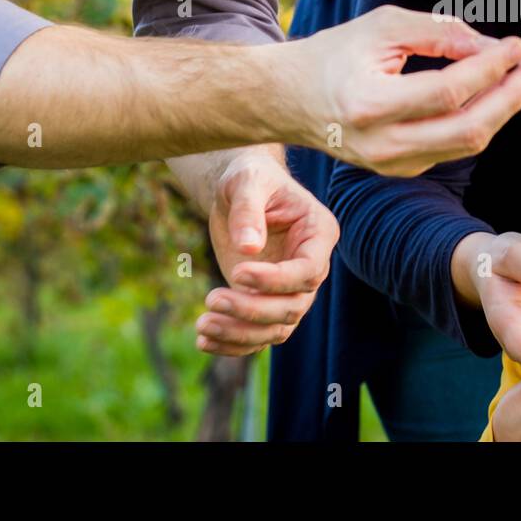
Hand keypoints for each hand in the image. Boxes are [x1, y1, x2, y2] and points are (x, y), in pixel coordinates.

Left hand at [197, 150, 338, 356]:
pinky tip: (203, 341)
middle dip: (253, 310)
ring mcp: (290, 289)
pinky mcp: (266, 301)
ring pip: (277, 328)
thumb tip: (248, 249)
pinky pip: (257, 334)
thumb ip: (248, 210)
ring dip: (240, 333)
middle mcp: (311, 266)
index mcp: (318, 234)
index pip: (309, 271)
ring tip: (202, 325)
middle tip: (211, 299)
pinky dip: (233, 343)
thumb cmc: (249, 177)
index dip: (276, 280)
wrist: (239, 190)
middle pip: (294, 306)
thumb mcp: (246, 182)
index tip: (237, 273)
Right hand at [288, 6, 520, 176]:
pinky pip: (452, 148)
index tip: (517, 46)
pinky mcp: (400, 171)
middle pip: (468, 130)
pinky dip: (478, 122)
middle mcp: (381, 144)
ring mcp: (391, 165)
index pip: (449, 91)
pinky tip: (493, 96)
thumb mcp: (383, 27)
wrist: (289, 99)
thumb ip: (439, 33)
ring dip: (502, 111)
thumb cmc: (336, 54)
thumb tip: (493, 48)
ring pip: (466, 145)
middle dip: (510, 97)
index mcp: (370, 104)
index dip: (491, 68)